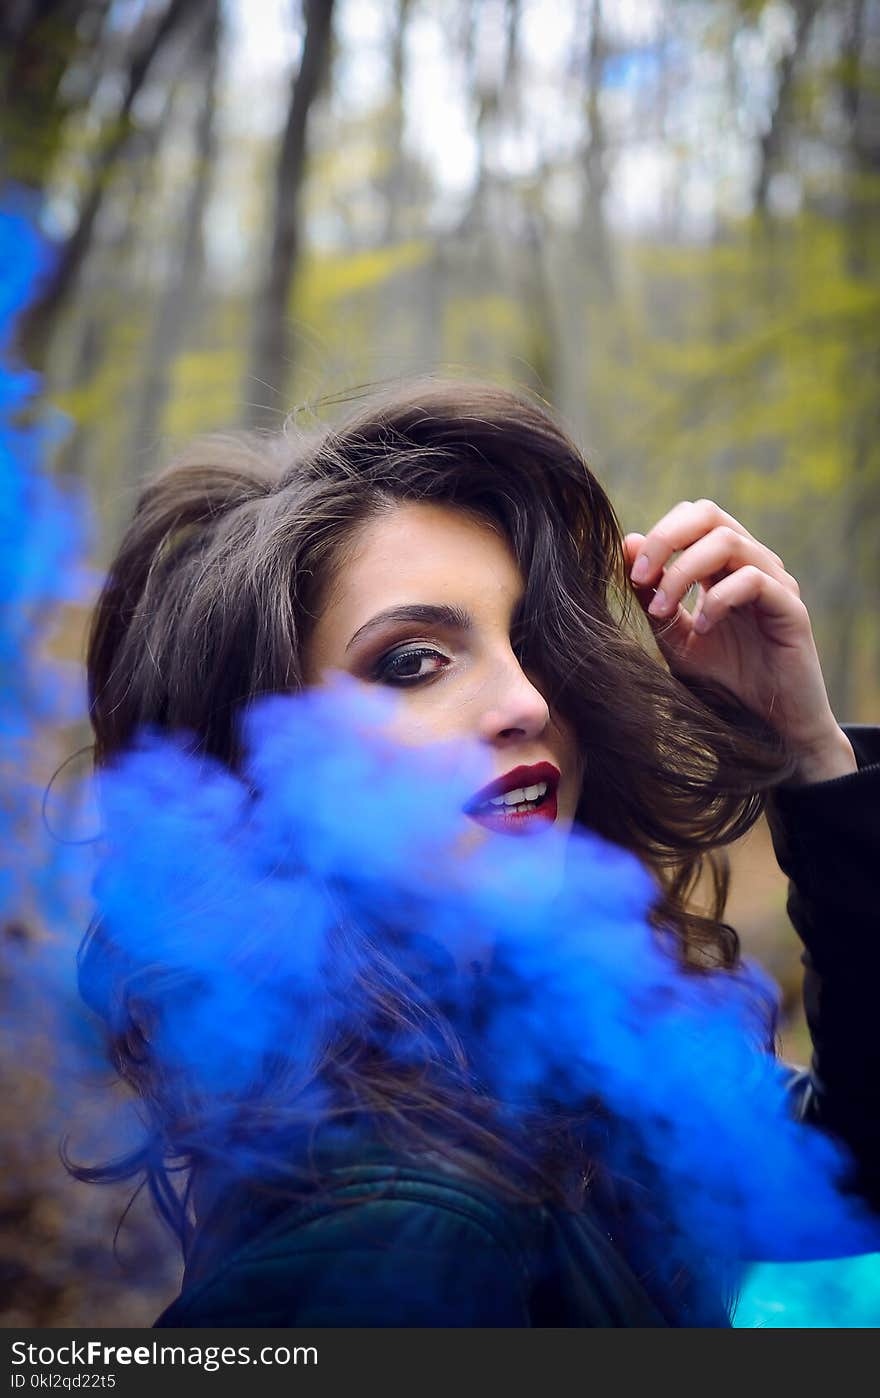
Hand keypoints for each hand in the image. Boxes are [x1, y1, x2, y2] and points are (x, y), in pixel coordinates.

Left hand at [623, 499, 856, 785]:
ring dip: (684, 572)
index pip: (693, 517)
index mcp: (723, 566)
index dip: (660, 533)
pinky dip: (719, 598)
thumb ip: (653, 593)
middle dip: (668, 539)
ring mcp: (775, 583)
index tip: (633, 574)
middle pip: (710, 515)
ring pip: (729, 542)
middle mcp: (751, 565)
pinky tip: (704, 628)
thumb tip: (629, 541)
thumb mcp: (673, 635)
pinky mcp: (791, 609)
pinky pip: (755, 580)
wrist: (763, 729)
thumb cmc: (722, 681)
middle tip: (641, 577)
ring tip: (663, 611)